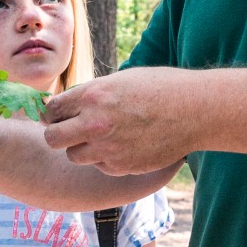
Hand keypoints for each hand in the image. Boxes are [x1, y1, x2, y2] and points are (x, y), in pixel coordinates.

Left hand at [43, 67, 197, 174]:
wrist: (195, 110)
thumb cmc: (161, 88)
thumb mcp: (121, 80)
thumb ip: (91, 94)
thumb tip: (65, 105)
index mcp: (93, 95)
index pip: (51, 109)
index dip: (53, 113)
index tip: (59, 115)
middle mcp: (95, 123)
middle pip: (53, 138)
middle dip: (58, 134)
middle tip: (70, 131)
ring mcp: (108, 148)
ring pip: (75, 156)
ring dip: (83, 148)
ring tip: (103, 136)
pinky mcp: (122, 166)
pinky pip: (100, 165)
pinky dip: (106, 158)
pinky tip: (125, 145)